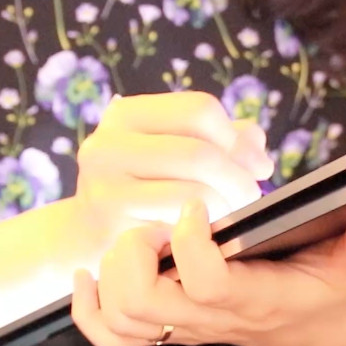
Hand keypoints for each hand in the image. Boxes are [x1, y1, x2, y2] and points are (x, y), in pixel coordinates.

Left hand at [71, 198, 345, 345]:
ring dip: (112, 269)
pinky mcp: (161, 327)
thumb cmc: (313, 295)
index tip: (199, 204)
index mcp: (247, 296)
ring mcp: (178, 324)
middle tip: (155, 220)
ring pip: (120, 315)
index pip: (206, 282)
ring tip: (135, 236)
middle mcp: (204, 315)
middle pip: (142, 301)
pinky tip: (90, 272)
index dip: (192, 242)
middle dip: (134, 251)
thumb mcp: (343, 271)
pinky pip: (107, 334)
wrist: (294, 335)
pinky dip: (87, 307)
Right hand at [72, 92, 273, 264]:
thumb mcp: (177, 150)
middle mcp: (106, 145)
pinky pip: (179, 228)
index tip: (257, 166)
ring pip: (194, 193)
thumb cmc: (144, 187)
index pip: (200, 110)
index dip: (238, 139)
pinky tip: (204, 234)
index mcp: (126, 114)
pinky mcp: (112, 229)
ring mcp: (104, 188)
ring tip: (232, 216)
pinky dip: (203, 232)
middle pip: (200, 154)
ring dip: (227, 208)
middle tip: (251, 197)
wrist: (88, 235)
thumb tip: (258, 151)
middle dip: (239, 179)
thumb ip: (224, 140)